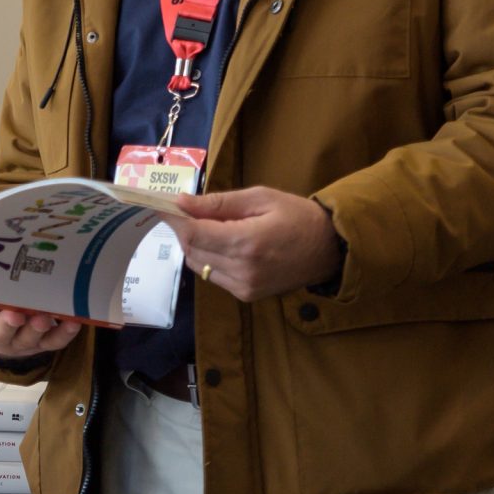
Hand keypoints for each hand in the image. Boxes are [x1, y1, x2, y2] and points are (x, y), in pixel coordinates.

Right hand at [0, 272, 82, 365]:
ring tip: (47, 315)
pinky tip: (75, 320)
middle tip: (18, 313)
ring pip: (30, 340)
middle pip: (0, 334)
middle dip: (8, 325)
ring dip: (39, 329)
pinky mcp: (45, 341)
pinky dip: (66, 332)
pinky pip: (57, 341)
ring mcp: (21, 341)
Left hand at [169, 186, 342, 301]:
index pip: (193, 234)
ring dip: (195, 245)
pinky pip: (213, 275)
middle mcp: (242, 270)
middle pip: (192, 250)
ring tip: (210, 226)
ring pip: (198, 265)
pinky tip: (224, 245)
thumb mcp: (259, 198)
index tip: (163, 205)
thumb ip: (218, 204)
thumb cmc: (296, 215)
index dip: (174, 219)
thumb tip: (181, 203)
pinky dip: (209, 259)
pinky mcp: (246, 295)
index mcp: (247, 242)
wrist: (330, 248)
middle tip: (186, 211)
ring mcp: (244, 286)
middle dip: (183, 229)